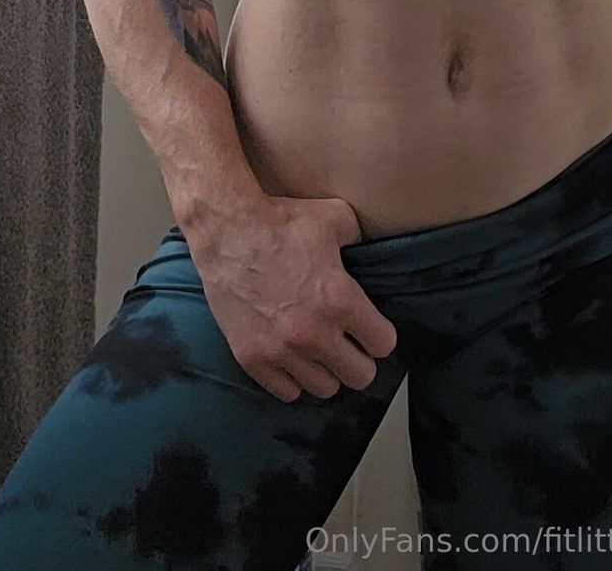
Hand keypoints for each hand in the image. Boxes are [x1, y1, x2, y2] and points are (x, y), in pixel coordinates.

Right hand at [191, 189, 398, 402]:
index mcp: (340, 300)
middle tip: (349, 343)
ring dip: (327, 369)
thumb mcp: (335, 218)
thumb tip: (370, 247)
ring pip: (326, 388)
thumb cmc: (281, 222)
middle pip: (361, 376)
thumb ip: (360, 238)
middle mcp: (315, 333)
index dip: (380, 334)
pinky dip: (293, 378)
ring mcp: (281, 350)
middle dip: (360, 358)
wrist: (227, 230)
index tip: (371, 328)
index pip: (384, 344)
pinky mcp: (252, 359)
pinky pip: (287, 392)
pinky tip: (293, 356)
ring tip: (319, 350)